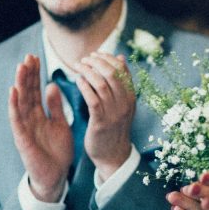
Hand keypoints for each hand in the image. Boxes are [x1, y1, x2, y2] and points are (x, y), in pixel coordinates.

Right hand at [8, 54, 72, 201]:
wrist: (55, 176)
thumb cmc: (57, 151)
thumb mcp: (60, 124)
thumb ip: (55, 107)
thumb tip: (52, 85)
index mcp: (39, 114)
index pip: (36, 90)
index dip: (35, 74)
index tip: (35, 58)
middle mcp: (29, 118)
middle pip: (27, 92)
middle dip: (27, 75)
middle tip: (28, 56)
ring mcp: (24, 128)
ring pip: (20, 102)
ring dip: (20, 84)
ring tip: (20, 67)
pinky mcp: (22, 138)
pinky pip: (17, 120)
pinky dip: (14, 105)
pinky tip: (13, 92)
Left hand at [75, 52, 135, 180]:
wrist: (113, 155)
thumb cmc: (114, 126)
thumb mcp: (122, 102)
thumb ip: (121, 81)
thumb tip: (120, 57)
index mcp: (131, 96)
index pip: (123, 69)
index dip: (108, 57)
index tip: (95, 54)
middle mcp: (125, 102)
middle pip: (112, 73)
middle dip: (96, 62)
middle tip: (84, 59)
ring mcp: (114, 112)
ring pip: (101, 83)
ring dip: (88, 71)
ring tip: (78, 66)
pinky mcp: (100, 122)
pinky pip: (92, 99)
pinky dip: (84, 86)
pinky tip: (78, 80)